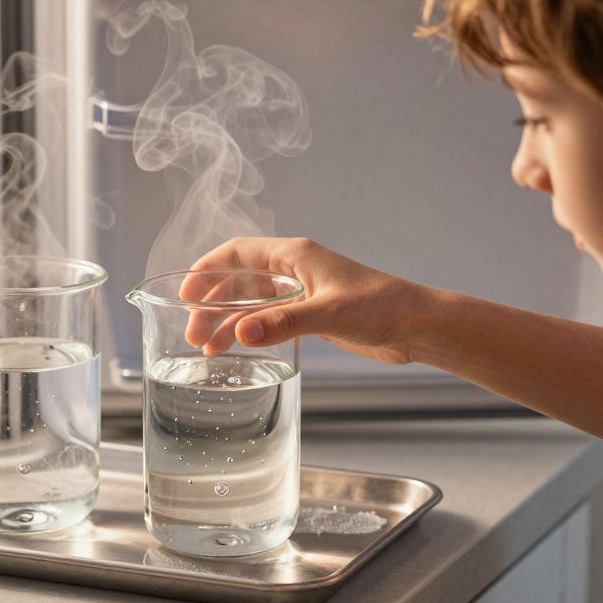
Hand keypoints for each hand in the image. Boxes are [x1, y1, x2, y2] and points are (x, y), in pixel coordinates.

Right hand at [180, 237, 428, 365]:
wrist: (417, 326)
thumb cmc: (381, 307)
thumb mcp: (328, 314)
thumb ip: (282, 323)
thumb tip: (240, 333)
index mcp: (295, 256)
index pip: (237, 253)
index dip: (207, 270)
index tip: (185, 293)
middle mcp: (295, 270)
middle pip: (239, 281)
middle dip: (212, 304)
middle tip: (193, 333)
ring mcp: (302, 293)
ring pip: (251, 303)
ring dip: (228, 322)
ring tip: (209, 349)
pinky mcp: (311, 314)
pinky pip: (268, 319)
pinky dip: (248, 332)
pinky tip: (237, 349)